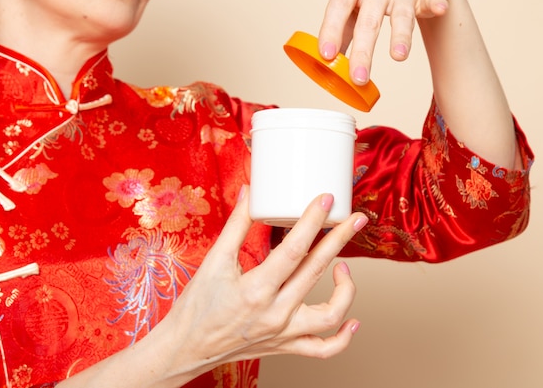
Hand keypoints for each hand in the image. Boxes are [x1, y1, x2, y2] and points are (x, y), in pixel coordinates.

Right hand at [55, 187, 367, 387]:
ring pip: (330, 314)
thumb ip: (236, 225)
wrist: (188, 347)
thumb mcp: (214, 262)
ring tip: (344, 266)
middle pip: (317, 271)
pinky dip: (343, 337)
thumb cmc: (198, 307)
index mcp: (255, 290)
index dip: (313, 220)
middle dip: (340, 239)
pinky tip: (354, 320)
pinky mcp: (286, 346)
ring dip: (346, 289)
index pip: (294, 249)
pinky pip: (323, 349)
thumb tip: (250, 193)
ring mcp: (283, 333)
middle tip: (355, 218)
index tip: (326, 200)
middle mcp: (275, 313)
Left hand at [318, 0, 459, 84]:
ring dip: (400, 35)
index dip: (331, 30)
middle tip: (358, 77)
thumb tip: (328, 61)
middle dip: (363, 51)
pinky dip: (436, 4)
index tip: (326, 55)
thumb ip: (343, 27)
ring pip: (401, 13)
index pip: (339, 6)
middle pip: (369, 20)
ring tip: (397, 56)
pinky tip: (440, 9)